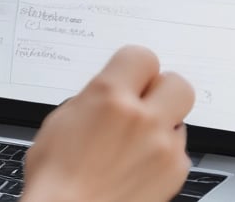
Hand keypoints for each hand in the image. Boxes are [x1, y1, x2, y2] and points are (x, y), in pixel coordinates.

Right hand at [22, 46, 194, 201]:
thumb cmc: (56, 179)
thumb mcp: (60, 121)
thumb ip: (93, 99)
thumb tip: (107, 91)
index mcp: (108, 97)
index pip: (142, 56)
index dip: (134, 67)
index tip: (129, 76)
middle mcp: (142, 118)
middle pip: (177, 82)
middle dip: (161, 90)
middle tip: (144, 103)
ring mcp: (163, 147)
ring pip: (178, 119)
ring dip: (161, 125)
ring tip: (134, 143)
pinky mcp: (175, 173)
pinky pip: (178, 151)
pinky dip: (163, 155)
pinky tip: (138, 165)